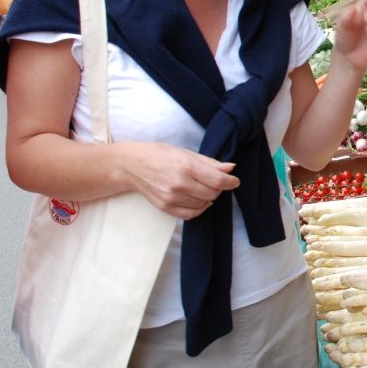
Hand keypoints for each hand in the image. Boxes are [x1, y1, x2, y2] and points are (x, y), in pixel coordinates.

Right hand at [124, 143, 240, 220]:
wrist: (132, 165)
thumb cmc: (160, 155)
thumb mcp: (186, 153)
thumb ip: (210, 163)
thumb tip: (230, 168)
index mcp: (186, 166)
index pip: (218, 180)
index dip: (231, 182)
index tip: (234, 181)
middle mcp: (179, 183)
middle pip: (213, 193)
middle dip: (219, 188)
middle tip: (215, 181)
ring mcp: (171, 197)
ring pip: (204, 204)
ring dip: (209, 197)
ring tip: (203, 187)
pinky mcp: (165, 207)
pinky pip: (191, 214)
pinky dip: (199, 208)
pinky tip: (198, 200)